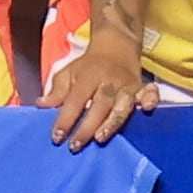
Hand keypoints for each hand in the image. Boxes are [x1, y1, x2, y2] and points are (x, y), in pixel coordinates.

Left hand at [43, 29, 151, 148]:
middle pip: (99, 105)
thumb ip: (56, 91)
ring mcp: (127, 85)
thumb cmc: (88, 66)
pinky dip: (151, 99)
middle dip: (87, 127)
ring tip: (100, 138)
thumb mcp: (68, 73)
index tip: (56, 137)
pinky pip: (150, 93)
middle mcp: (109, 81)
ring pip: (122, 106)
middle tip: (75, 146)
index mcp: (89, 76)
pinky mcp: (142, 88)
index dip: (65, 119)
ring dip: (112, 123)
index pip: (75, 100)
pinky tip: (148, 109)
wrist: (116, 47)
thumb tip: (41, 105)